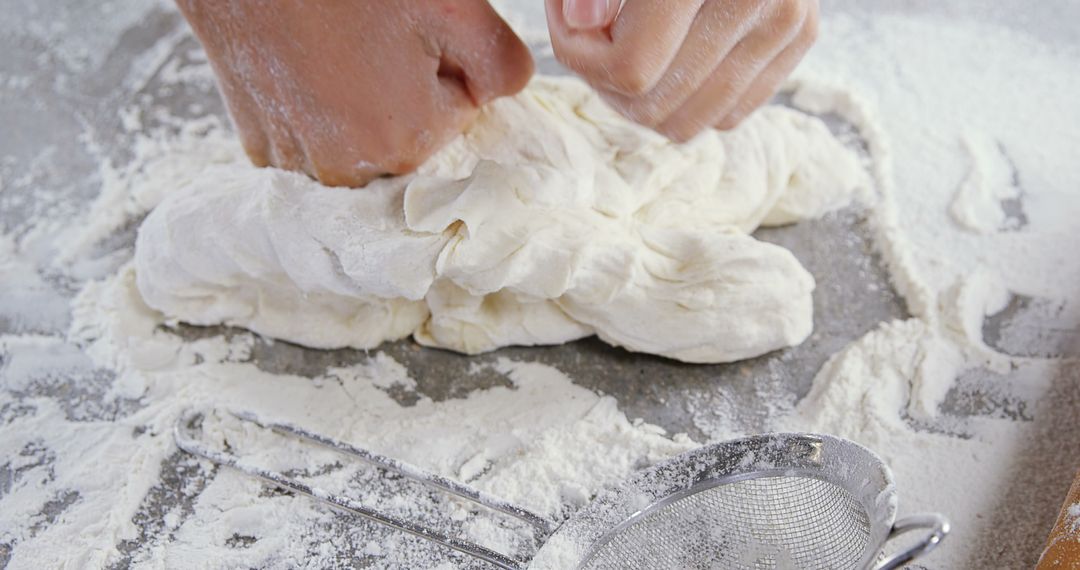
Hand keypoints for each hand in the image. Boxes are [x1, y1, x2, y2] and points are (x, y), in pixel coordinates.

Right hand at [177, 0, 533, 186]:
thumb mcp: (453, 8)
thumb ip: (503, 66)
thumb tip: (509, 97)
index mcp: (407, 143)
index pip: (459, 117)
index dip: (446, 66)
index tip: (415, 31)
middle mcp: (350, 172)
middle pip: (410, 136)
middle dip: (405, 91)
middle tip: (374, 33)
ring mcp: (297, 162)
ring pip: (359, 140)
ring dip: (358, 103)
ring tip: (338, 44)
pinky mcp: (258, 145)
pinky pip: (310, 141)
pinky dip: (315, 112)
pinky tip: (306, 63)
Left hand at [545, 0, 817, 140]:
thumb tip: (580, 21)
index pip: (632, 68)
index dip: (579, 53)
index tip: (566, 14)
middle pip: (656, 105)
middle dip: (604, 78)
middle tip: (591, 29)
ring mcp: (788, 18)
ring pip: (689, 122)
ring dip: (643, 94)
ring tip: (626, 38)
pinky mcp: (802, 34)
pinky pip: (727, 114)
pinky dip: (687, 94)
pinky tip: (671, 45)